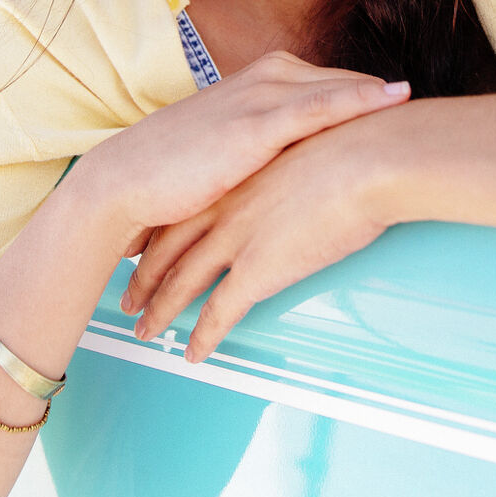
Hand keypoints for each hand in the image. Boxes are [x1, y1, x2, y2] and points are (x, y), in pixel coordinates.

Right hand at [73, 52, 407, 254]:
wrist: (128, 183)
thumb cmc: (175, 174)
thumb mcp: (231, 150)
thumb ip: (268, 146)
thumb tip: (304, 164)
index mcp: (261, 81)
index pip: (329, 83)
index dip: (367, 97)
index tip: (407, 108)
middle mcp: (266, 78)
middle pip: (342, 81)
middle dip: (382, 93)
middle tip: (430, 108)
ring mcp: (263, 95)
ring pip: (338, 88)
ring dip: (381, 95)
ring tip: (424, 105)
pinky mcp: (258, 123)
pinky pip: (321, 106)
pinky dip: (360, 100)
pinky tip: (391, 101)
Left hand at [118, 110, 403, 361]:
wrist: (367, 156)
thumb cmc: (353, 143)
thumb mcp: (306, 147)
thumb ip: (293, 167)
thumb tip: (304, 175)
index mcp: (234, 176)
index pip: (180, 209)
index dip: (156, 233)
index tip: (138, 248)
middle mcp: (224, 206)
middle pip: (169, 248)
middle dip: (144, 277)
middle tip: (128, 299)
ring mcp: (237, 238)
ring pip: (182, 283)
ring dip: (160, 311)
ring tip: (144, 332)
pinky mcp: (258, 269)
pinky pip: (220, 312)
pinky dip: (202, 336)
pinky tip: (193, 353)